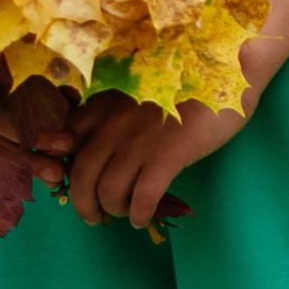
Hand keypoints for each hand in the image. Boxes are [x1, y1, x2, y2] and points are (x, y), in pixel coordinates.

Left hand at [66, 85, 252, 229]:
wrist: (226, 71)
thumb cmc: (183, 83)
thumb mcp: (136, 92)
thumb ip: (111, 113)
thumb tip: (94, 149)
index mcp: (103, 104)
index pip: (65, 141)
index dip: (62, 169)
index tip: (72, 182)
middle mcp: (113, 122)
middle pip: (81, 174)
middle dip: (83, 203)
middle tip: (94, 215)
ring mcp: (139, 139)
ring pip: (108, 191)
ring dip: (114, 210)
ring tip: (126, 213)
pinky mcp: (167, 155)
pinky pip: (142, 198)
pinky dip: (139, 215)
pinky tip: (144, 217)